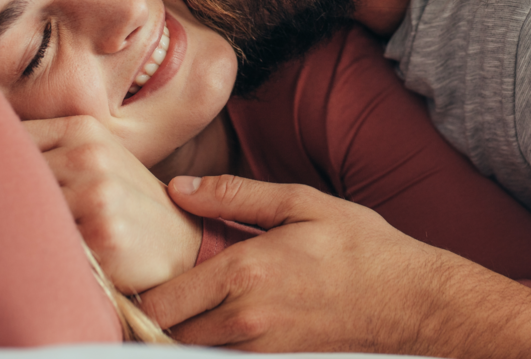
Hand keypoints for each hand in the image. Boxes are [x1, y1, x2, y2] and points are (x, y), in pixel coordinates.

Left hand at [23, 115, 202, 292]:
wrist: (180, 242)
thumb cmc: (125, 203)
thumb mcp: (96, 158)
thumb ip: (48, 151)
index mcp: (83, 129)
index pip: (9, 137)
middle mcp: (89, 155)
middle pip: (7, 174)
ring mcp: (97, 194)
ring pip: (20, 212)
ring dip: (7, 231)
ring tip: (6, 244)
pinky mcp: (101, 236)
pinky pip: (43, 244)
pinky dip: (33, 254)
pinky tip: (37, 260)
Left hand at [144, 176, 530, 358]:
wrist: (412, 299)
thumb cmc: (361, 247)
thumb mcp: (301, 203)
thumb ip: (235, 195)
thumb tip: (181, 188)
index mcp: (245, 275)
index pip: (161, 301)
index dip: (131, 291)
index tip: (117, 269)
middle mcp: (245, 318)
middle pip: (165, 333)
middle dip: (147, 310)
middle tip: (138, 279)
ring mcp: (259, 345)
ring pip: (190, 345)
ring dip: (176, 322)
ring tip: (174, 287)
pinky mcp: (275, 356)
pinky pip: (221, 351)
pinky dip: (207, 332)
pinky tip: (216, 302)